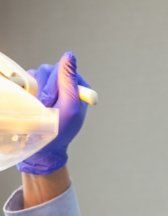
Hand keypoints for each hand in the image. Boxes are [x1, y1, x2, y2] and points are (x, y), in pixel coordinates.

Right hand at [17, 52, 89, 174]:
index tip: (58, 100)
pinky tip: (33, 103)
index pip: (65, 69)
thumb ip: (69, 81)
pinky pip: (28, 79)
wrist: (43, 147)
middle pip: (49, 70)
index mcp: (79, 88)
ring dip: (36, 90)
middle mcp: (65, 85)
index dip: (57, 84)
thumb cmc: (60, 130)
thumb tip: (69, 55)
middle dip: (46, 88)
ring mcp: (51, 87)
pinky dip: (28, 89)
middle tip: (48, 106)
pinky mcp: (37, 90)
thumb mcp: (70, 107)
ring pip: (37, 73)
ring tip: (41, 107)